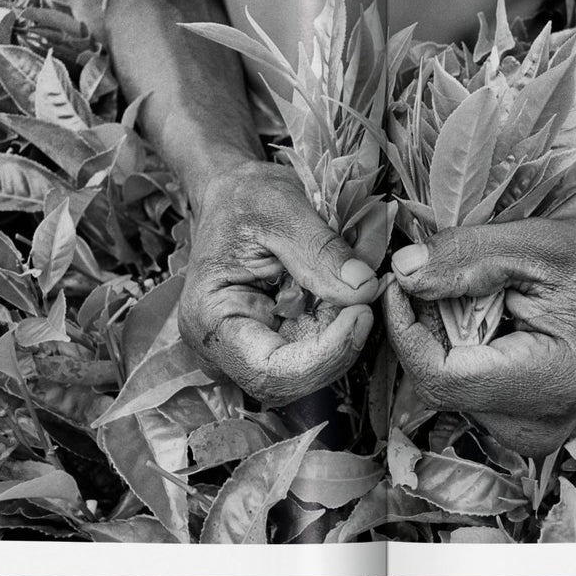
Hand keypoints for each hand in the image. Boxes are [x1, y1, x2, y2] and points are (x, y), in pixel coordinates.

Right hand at [179, 162, 378, 405]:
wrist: (235, 195)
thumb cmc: (245, 197)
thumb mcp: (283, 209)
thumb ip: (322, 251)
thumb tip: (364, 289)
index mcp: (209, 320)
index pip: (269, 372)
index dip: (323, 356)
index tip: (360, 314)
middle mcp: (223, 347)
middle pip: (292, 380)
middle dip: (339, 345)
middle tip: (366, 297)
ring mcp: (249, 348)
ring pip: (309, 370)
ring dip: (342, 335)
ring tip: (353, 286)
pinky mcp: (274, 341)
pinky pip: (314, 351)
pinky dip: (339, 326)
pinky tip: (344, 294)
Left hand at [383, 219, 575, 456]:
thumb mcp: (538, 243)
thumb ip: (467, 258)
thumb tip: (401, 273)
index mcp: (552, 384)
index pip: (440, 377)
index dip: (405, 329)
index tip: (398, 282)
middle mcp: (538, 427)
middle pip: (438, 384)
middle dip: (425, 326)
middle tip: (442, 276)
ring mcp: (530, 435)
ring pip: (445, 388)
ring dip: (441, 336)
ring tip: (476, 297)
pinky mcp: (520, 428)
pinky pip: (463, 391)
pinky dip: (457, 350)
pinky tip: (485, 321)